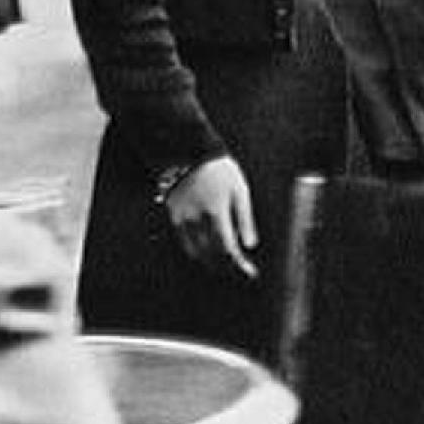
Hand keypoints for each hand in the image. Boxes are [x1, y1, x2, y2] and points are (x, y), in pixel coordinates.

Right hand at [162, 155, 258, 279]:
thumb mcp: (239, 189)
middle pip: (213, 254)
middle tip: (240, 270)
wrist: (188, 151)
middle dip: (228, 267)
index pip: (228, 248)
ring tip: (225, 265)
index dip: (239, 264)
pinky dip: (197, 252)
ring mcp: (183, 219)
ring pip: (198, 253)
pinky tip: (208, 252)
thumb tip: (250, 245)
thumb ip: (245, 218)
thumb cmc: (219, 169)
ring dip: (213, 263)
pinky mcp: (173, 217)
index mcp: (216, 211)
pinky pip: (185, 244)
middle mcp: (197, 219)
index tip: (250, 273)